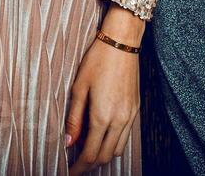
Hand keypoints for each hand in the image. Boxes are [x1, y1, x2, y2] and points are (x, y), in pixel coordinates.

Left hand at [64, 37, 138, 174]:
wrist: (122, 42)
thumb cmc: (97, 60)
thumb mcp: (78, 88)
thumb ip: (74, 118)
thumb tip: (69, 142)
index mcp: (102, 116)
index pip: (90, 154)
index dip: (78, 167)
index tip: (69, 172)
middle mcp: (120, 120)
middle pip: (105, 157)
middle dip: (90, 165)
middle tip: (76, 164)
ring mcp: (130, 115)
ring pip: (118, 149)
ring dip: (103, 155)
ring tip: (87, 148)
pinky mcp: (135, 109)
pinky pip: (125, 136)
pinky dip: (113, 142)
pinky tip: (101, 134)